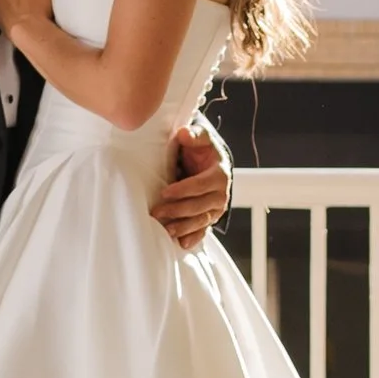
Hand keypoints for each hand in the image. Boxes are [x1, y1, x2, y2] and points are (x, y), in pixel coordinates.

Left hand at [150, 119, 231, 255]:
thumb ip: (194, 135)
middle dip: (178, 211)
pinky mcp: (210, 218)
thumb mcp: (201, 138)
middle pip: (199, 206)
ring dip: (183, 227)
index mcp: (219, 175)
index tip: (165, 192)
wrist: (211, 163)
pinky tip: (181, 244)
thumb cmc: (202, 150)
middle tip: (157, 213)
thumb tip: (184, 134)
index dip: (183, 190)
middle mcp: (221, 194)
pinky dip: (193, 238)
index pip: (200, 185)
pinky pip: (203, 231)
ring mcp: (216, 209)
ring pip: (200, 221)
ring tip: (165, 231)